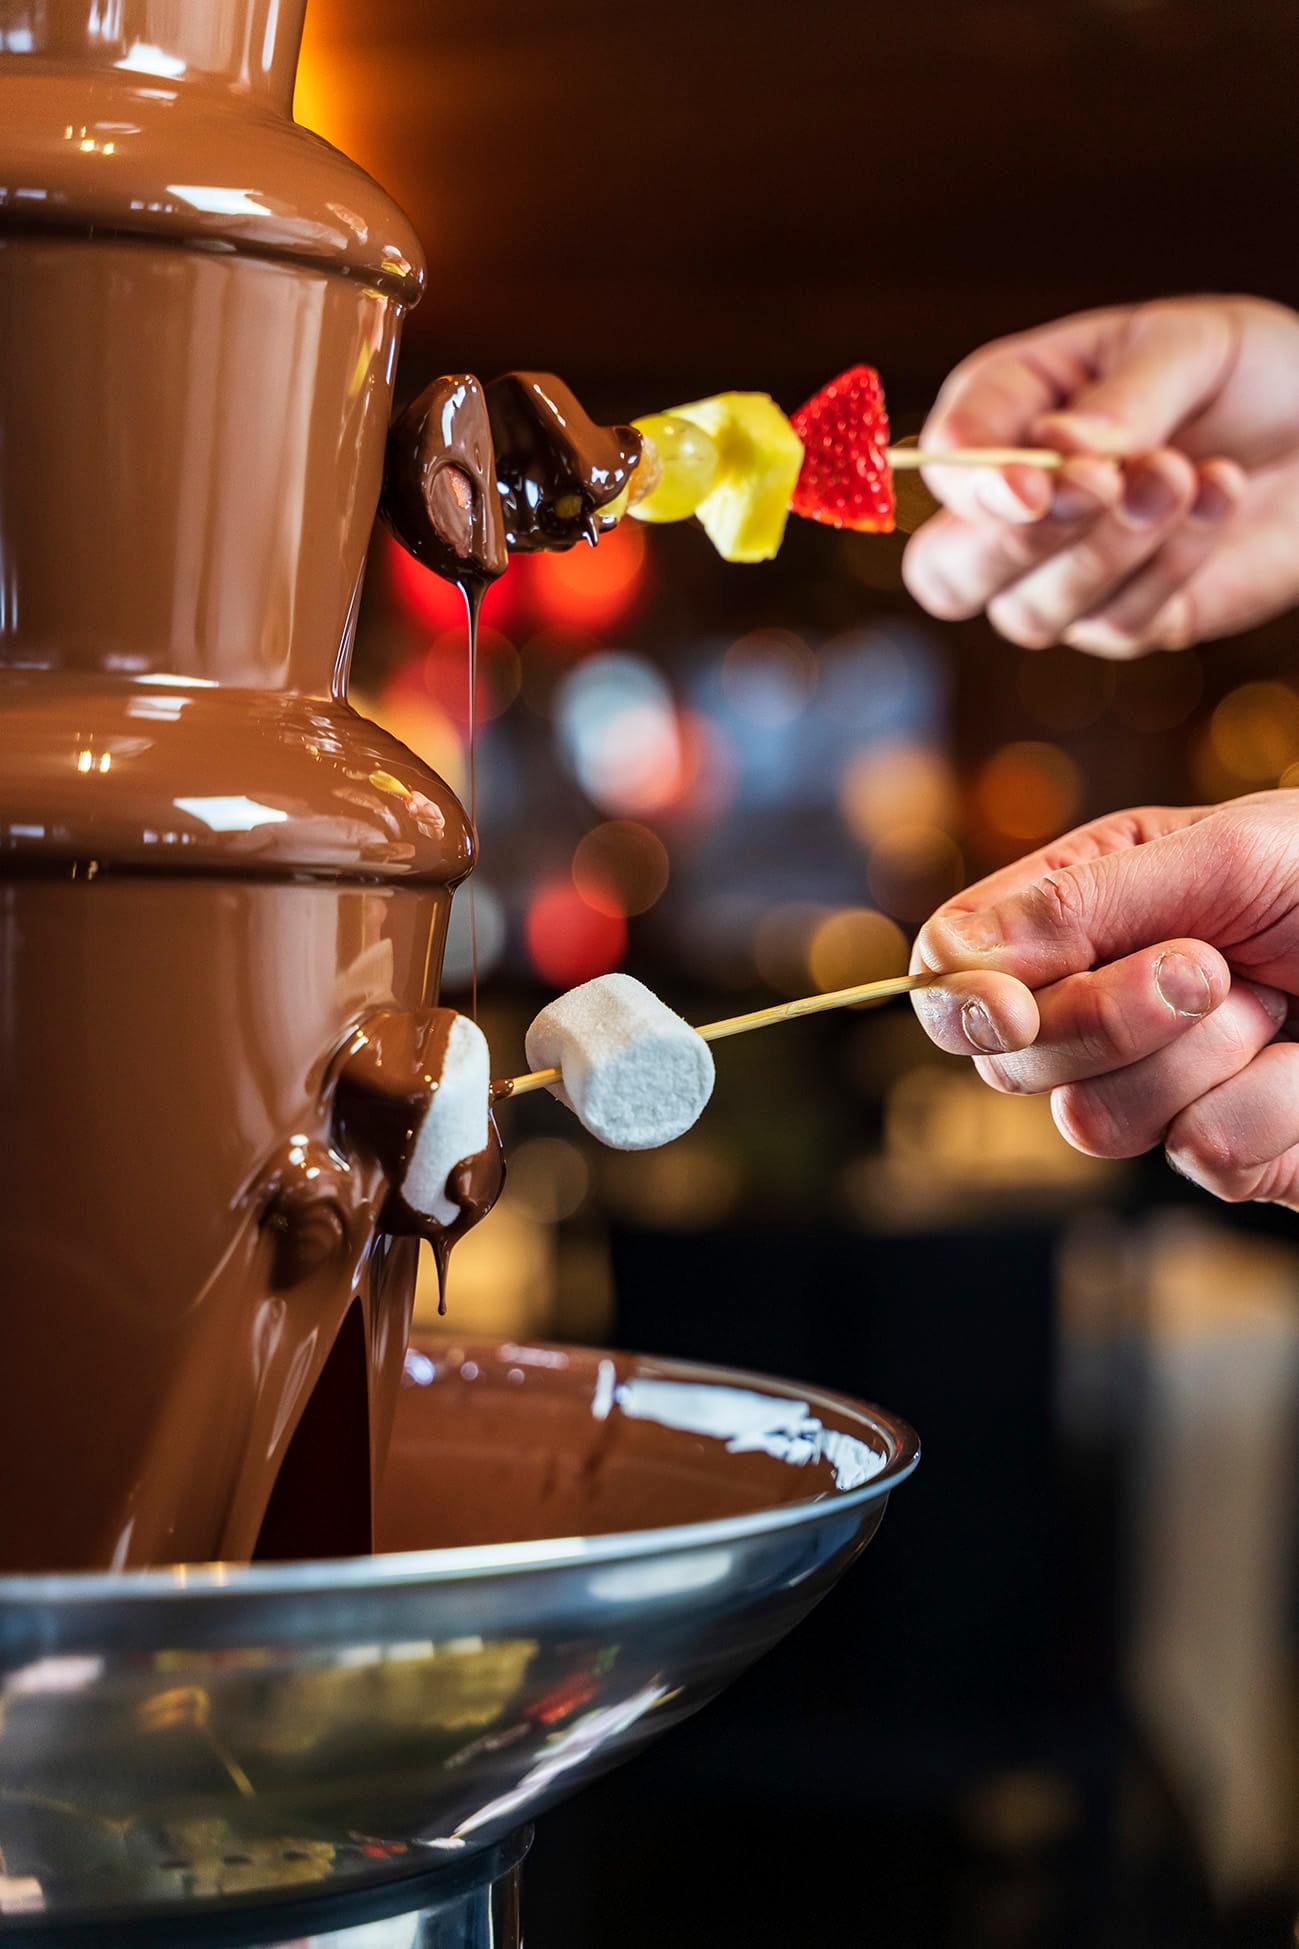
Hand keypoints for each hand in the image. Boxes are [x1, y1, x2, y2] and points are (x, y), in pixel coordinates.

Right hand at [902, 297, 1298, 656]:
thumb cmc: (1248, 374)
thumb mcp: (1189, 347)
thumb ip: (1123, 398)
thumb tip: (1060, 449)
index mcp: (1008, 411)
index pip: (946, 462)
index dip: (972, 484)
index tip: (1032, 482)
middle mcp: (1016, 506)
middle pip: (945, 573)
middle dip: (1012, 544)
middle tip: (1102, 487)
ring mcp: (1061, 574)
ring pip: (1031, 611)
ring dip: (1113, 546)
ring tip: (1185, 474)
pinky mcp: (1124, 621)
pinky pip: (1119, 621)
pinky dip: (1173, 560)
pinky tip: (1219, 495)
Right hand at [909, 793, 1298, 1207]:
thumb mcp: (1224, 856)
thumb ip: (1081, 905)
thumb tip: (948, 958)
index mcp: (1086, 910)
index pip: (961, 967)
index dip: (967, 994)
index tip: (1012, 1003)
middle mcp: (1105, 1003)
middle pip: (1011, 1060)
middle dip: (1109, 1018)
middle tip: (1207, 967)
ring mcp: (1161, 1087)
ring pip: (1094, 1121)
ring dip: (1204, 1058)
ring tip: (1276, 1003)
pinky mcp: (1227, 1154)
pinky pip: (1202, 1154)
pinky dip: (1273, 1101)